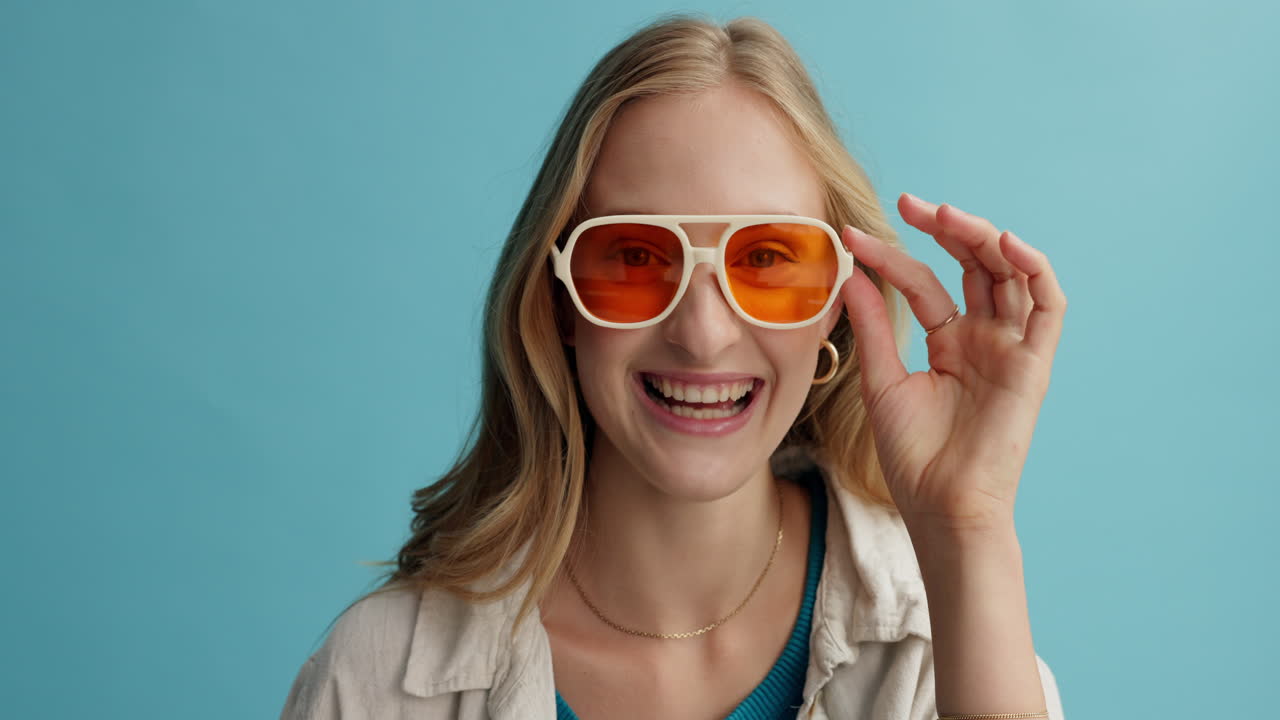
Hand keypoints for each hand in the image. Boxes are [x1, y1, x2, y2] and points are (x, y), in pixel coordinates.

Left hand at [837, 193, 1066, 535]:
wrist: (942, 507)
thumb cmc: (914, 457)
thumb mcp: (882, 381)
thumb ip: (873, 327)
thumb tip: (850, 273)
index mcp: (950, 342)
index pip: (924, 282)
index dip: (891, 256)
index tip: (850, 238)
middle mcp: (984, 338)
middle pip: (975, 265)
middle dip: (947, 229)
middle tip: (909, 204)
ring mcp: (1011, 348)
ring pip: (1011, 274)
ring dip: (985, 237)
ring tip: (947, 216)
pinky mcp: (1035, 364)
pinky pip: (1049, 307)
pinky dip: (1035, 270)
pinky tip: (1005, 244)